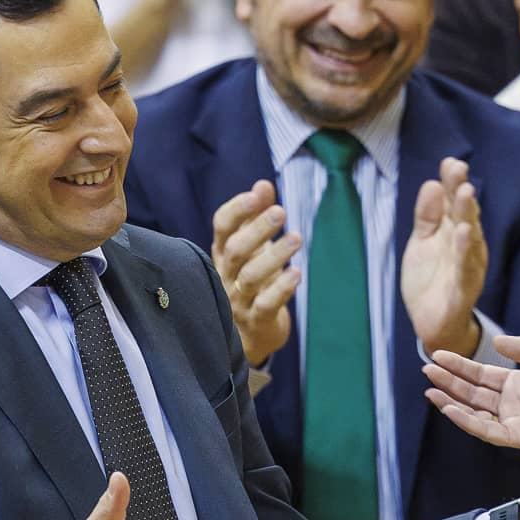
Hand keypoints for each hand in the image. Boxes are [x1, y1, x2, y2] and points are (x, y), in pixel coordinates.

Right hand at [211, 180, 300, 365]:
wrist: (249, 336)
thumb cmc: (251, 282)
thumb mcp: (254, 247)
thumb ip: (257, 215)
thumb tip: (263, 184)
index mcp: (223, 253)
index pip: (222, 228)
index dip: (237, 210)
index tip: (257, 195)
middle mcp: (226, 275)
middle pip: (235, 250)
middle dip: (257, 230)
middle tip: (281, 212)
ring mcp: (238, 300)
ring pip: (251, 277)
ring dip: (274, 255)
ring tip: (296, 238)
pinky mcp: (256, 321)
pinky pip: (266, 304)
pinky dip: (281, 289)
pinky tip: (297, 273)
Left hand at [401, 157, 487, 358]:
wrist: (432, 322)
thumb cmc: (431, 278)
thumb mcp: (422, 242)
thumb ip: (426, 216)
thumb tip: (431, 184)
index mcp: (454, 232)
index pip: (454, 203)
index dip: (452, 183)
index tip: (450, 161)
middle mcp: (466, 246)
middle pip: (464, 215)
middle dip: (462, 192)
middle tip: (459, 170)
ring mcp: (467, 266)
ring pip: (468, 238)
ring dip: (467, 216)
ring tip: (465, 194)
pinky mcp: (463, 289)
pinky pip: (465, 268)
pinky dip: (464, 251)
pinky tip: (464, 233)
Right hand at [423, 333, 519, 450]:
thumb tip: (498, 343)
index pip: (482, 375)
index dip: (460, 366)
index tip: (439, 355)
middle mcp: (513, 403)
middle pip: (473, 392)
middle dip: (450, 381)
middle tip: (427, 369)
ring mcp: (514, 421)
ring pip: (474, 412)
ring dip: (451, 401)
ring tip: (431, 389)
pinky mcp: (519, 437)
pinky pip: (487, 430)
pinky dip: (467, 421)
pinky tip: (450, 408)